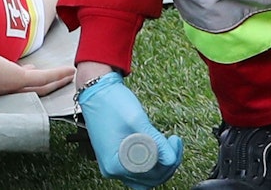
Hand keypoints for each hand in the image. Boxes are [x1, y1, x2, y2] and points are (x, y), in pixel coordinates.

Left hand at [0, 45, 72, 99]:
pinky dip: (58, 76)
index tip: (28, 72)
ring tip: (66, 77)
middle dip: (38, 84)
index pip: (4, 84)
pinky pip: (43, 79)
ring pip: (38, 87)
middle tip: (51, 78)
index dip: (19, 78)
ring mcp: (5, 86)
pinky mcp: (14, 79)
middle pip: (23, 91)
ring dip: (54, 81)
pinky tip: (69, 71)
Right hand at [77, 72, 182, 189]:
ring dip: (159, 164)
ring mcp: (112, 164)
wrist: (96, 91)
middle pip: (149, 178)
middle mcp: (112, 168)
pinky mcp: (115, 157)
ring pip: (144, 176)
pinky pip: (137, 169)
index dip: (168, 160)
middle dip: (167, 164)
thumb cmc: (111, 102)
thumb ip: (156, 142)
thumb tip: (171, 158)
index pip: (151, 173)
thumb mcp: (138, 121)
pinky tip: (156, 147)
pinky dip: (150, 161)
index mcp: (116, 163)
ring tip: (167, 146)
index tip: (174, 142)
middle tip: (174, 144)